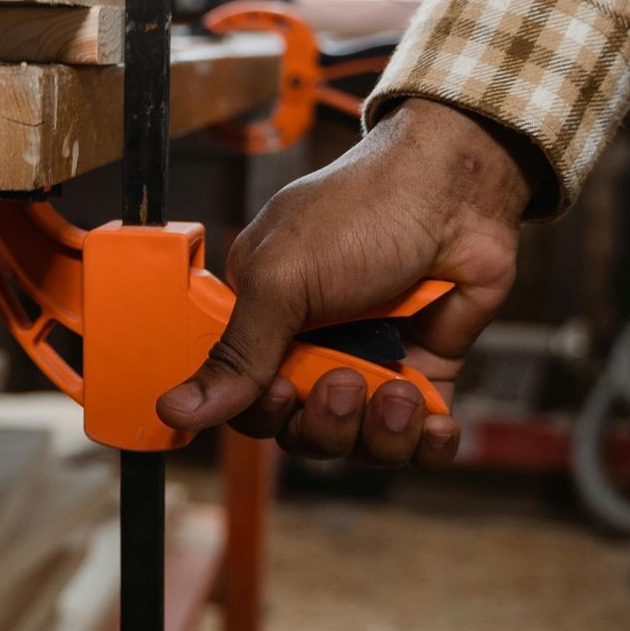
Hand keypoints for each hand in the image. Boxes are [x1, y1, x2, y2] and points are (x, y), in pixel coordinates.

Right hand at [157, 99, 532, 469]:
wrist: (455, 186)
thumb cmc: (361, 212)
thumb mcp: (282, 279)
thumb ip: (237, 354)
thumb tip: (174, 412)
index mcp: (267, 319)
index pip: (247, 400)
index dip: (264, 411)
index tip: (283, 389)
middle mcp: (317, 346)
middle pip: (304, 431)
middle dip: (326, 423)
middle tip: (344, 383)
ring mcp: (374, 360)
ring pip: (362, 443)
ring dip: (380, 433)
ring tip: (399, 394)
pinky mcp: (427, 371)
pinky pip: (421, 441)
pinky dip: (428, 444)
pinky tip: (434, 423)